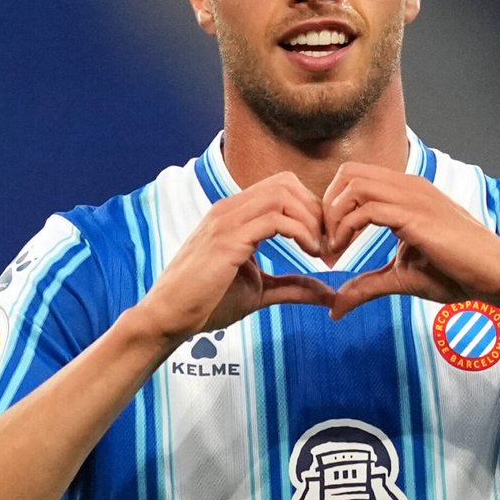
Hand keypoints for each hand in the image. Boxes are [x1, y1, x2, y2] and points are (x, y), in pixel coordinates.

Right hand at [134, 172, 334, 346]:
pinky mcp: (228, 239)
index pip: (282, 187)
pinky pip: (274, 219)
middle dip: (315, 210)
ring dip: (310, 220)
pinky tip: (309, 254)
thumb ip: (294, 286)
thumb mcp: (260, 291)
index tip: (323, 242)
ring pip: (282, 194)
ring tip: (318, 250)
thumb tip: (329, 293)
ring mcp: (227, 220)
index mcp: (235, 214)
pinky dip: (300, 232)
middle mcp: (230, 209)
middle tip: (325, 243)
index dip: (310, 209)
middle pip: (286, 183)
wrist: (169, 317)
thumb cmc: (207, 302)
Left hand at [322, 163, 499, 317]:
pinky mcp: (417, 217)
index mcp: (406, 192)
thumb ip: (367, 285)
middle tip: (325, 243)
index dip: (332, 205)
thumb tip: (335, 307)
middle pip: (347, 172)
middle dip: (326, 206)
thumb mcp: (402, 278)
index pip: (354, 176)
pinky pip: (367, 208)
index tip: (329, 242)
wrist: (498, 276)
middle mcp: (408, 186)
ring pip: (353, 184)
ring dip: (332, 217)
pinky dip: (345, 228)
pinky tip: (344, 253)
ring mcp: (414, 198)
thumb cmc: (459, 274)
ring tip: (332, 250)